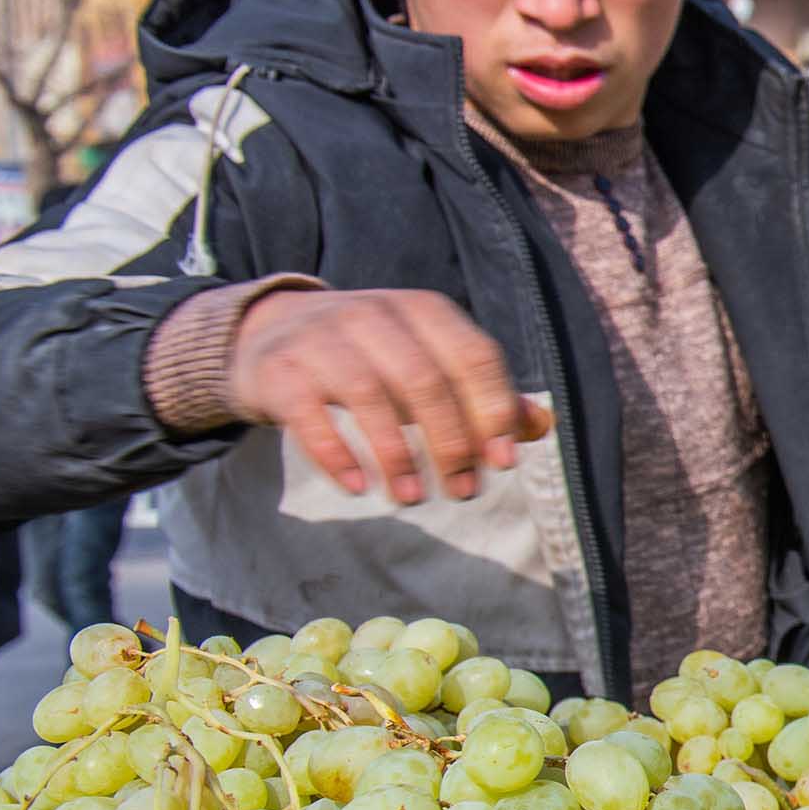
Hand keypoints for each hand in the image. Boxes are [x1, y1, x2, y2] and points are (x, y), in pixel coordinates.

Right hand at [224, 288, 549, 503]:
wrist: (268, 334)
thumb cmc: (369, 356)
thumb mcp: (428, 360)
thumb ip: (483, 392)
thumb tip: (540, 426)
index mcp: (423, 311)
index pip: (473, 356)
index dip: (493, 410)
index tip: (502, 462)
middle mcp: (373, 314)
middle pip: (425, 381)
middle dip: (450, 443)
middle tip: (462, 493)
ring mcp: (321, 338)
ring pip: (369, 395)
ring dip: (397, 455)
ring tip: (413, 499)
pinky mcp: (279, 370)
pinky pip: (309, 414)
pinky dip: (336, 454)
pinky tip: (359, 487)